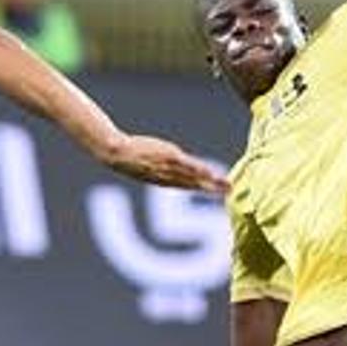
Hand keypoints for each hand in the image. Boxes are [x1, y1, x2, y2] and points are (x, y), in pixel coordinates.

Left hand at [102, 134, 229, 194]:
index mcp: (163, 180)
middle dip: (212, 188)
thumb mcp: (145, 165)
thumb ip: (160, 166)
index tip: (219, 191)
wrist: (117, 154)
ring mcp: (169, 168)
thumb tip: (170, 160)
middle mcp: (168, 177)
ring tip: (226, 183)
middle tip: (230, 191)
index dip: (203, 189)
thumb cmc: (129, 158)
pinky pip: (187, 166)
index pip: (187, 185)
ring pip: (193, 177)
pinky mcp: (167, 157)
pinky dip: (199, 170)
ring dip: (210, 181)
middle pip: (194, 184)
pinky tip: (210, 172)